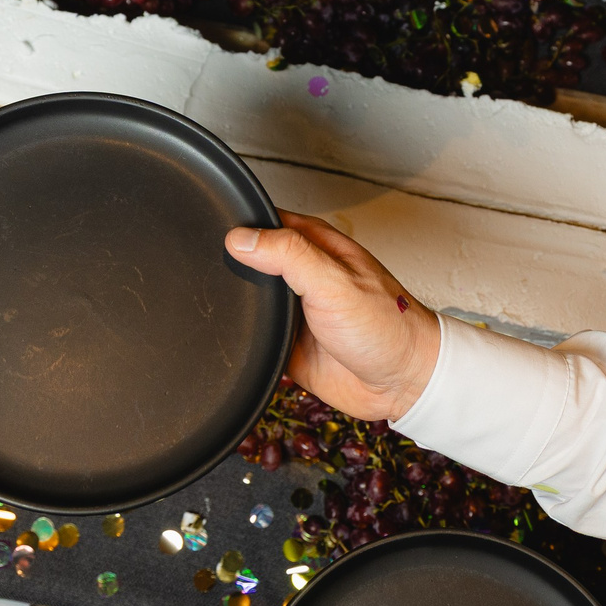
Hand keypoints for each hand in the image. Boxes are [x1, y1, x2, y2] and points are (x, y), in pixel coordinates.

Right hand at [224, 212, 439, 422]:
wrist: (401, 383)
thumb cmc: (387, 325)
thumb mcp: (334, 281)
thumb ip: (288, 255)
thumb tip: (241, 238)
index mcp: (314, 246)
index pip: (266, 223)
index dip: (239, 225)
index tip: (209, 230)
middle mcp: (302, 275)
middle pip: (251, 261)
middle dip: (230, 267)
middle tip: (204, 273)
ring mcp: (294, 310)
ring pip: (249, 300)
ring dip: (236, 304)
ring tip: (214, 306)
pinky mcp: (287, 343)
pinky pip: (254, 336)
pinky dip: (243, 337)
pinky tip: (231, 336)